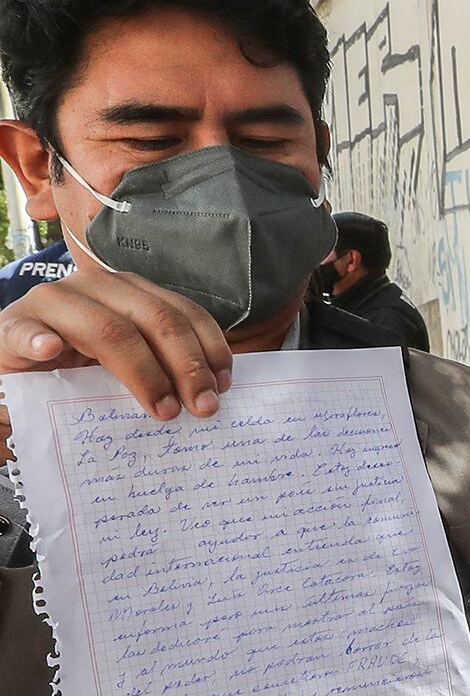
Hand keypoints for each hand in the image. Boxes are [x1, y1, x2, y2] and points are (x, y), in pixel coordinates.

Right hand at [0, 271, 233, 428]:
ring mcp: (50, 303)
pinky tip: (51, 352)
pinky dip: (40, 339)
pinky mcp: (11, 326)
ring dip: (142, 372)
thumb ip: (162, 366)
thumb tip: (214, 393)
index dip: (208, 348)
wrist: (12, 374)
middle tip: (201, 408)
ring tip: (162, 408)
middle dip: (186, 366)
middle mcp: (94, 288)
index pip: (181, 312)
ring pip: (109, 328)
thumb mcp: (126, 365)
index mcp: (128, 293)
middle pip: (155, 320)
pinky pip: (27, 331)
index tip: (223, 385)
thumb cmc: (75, 370)